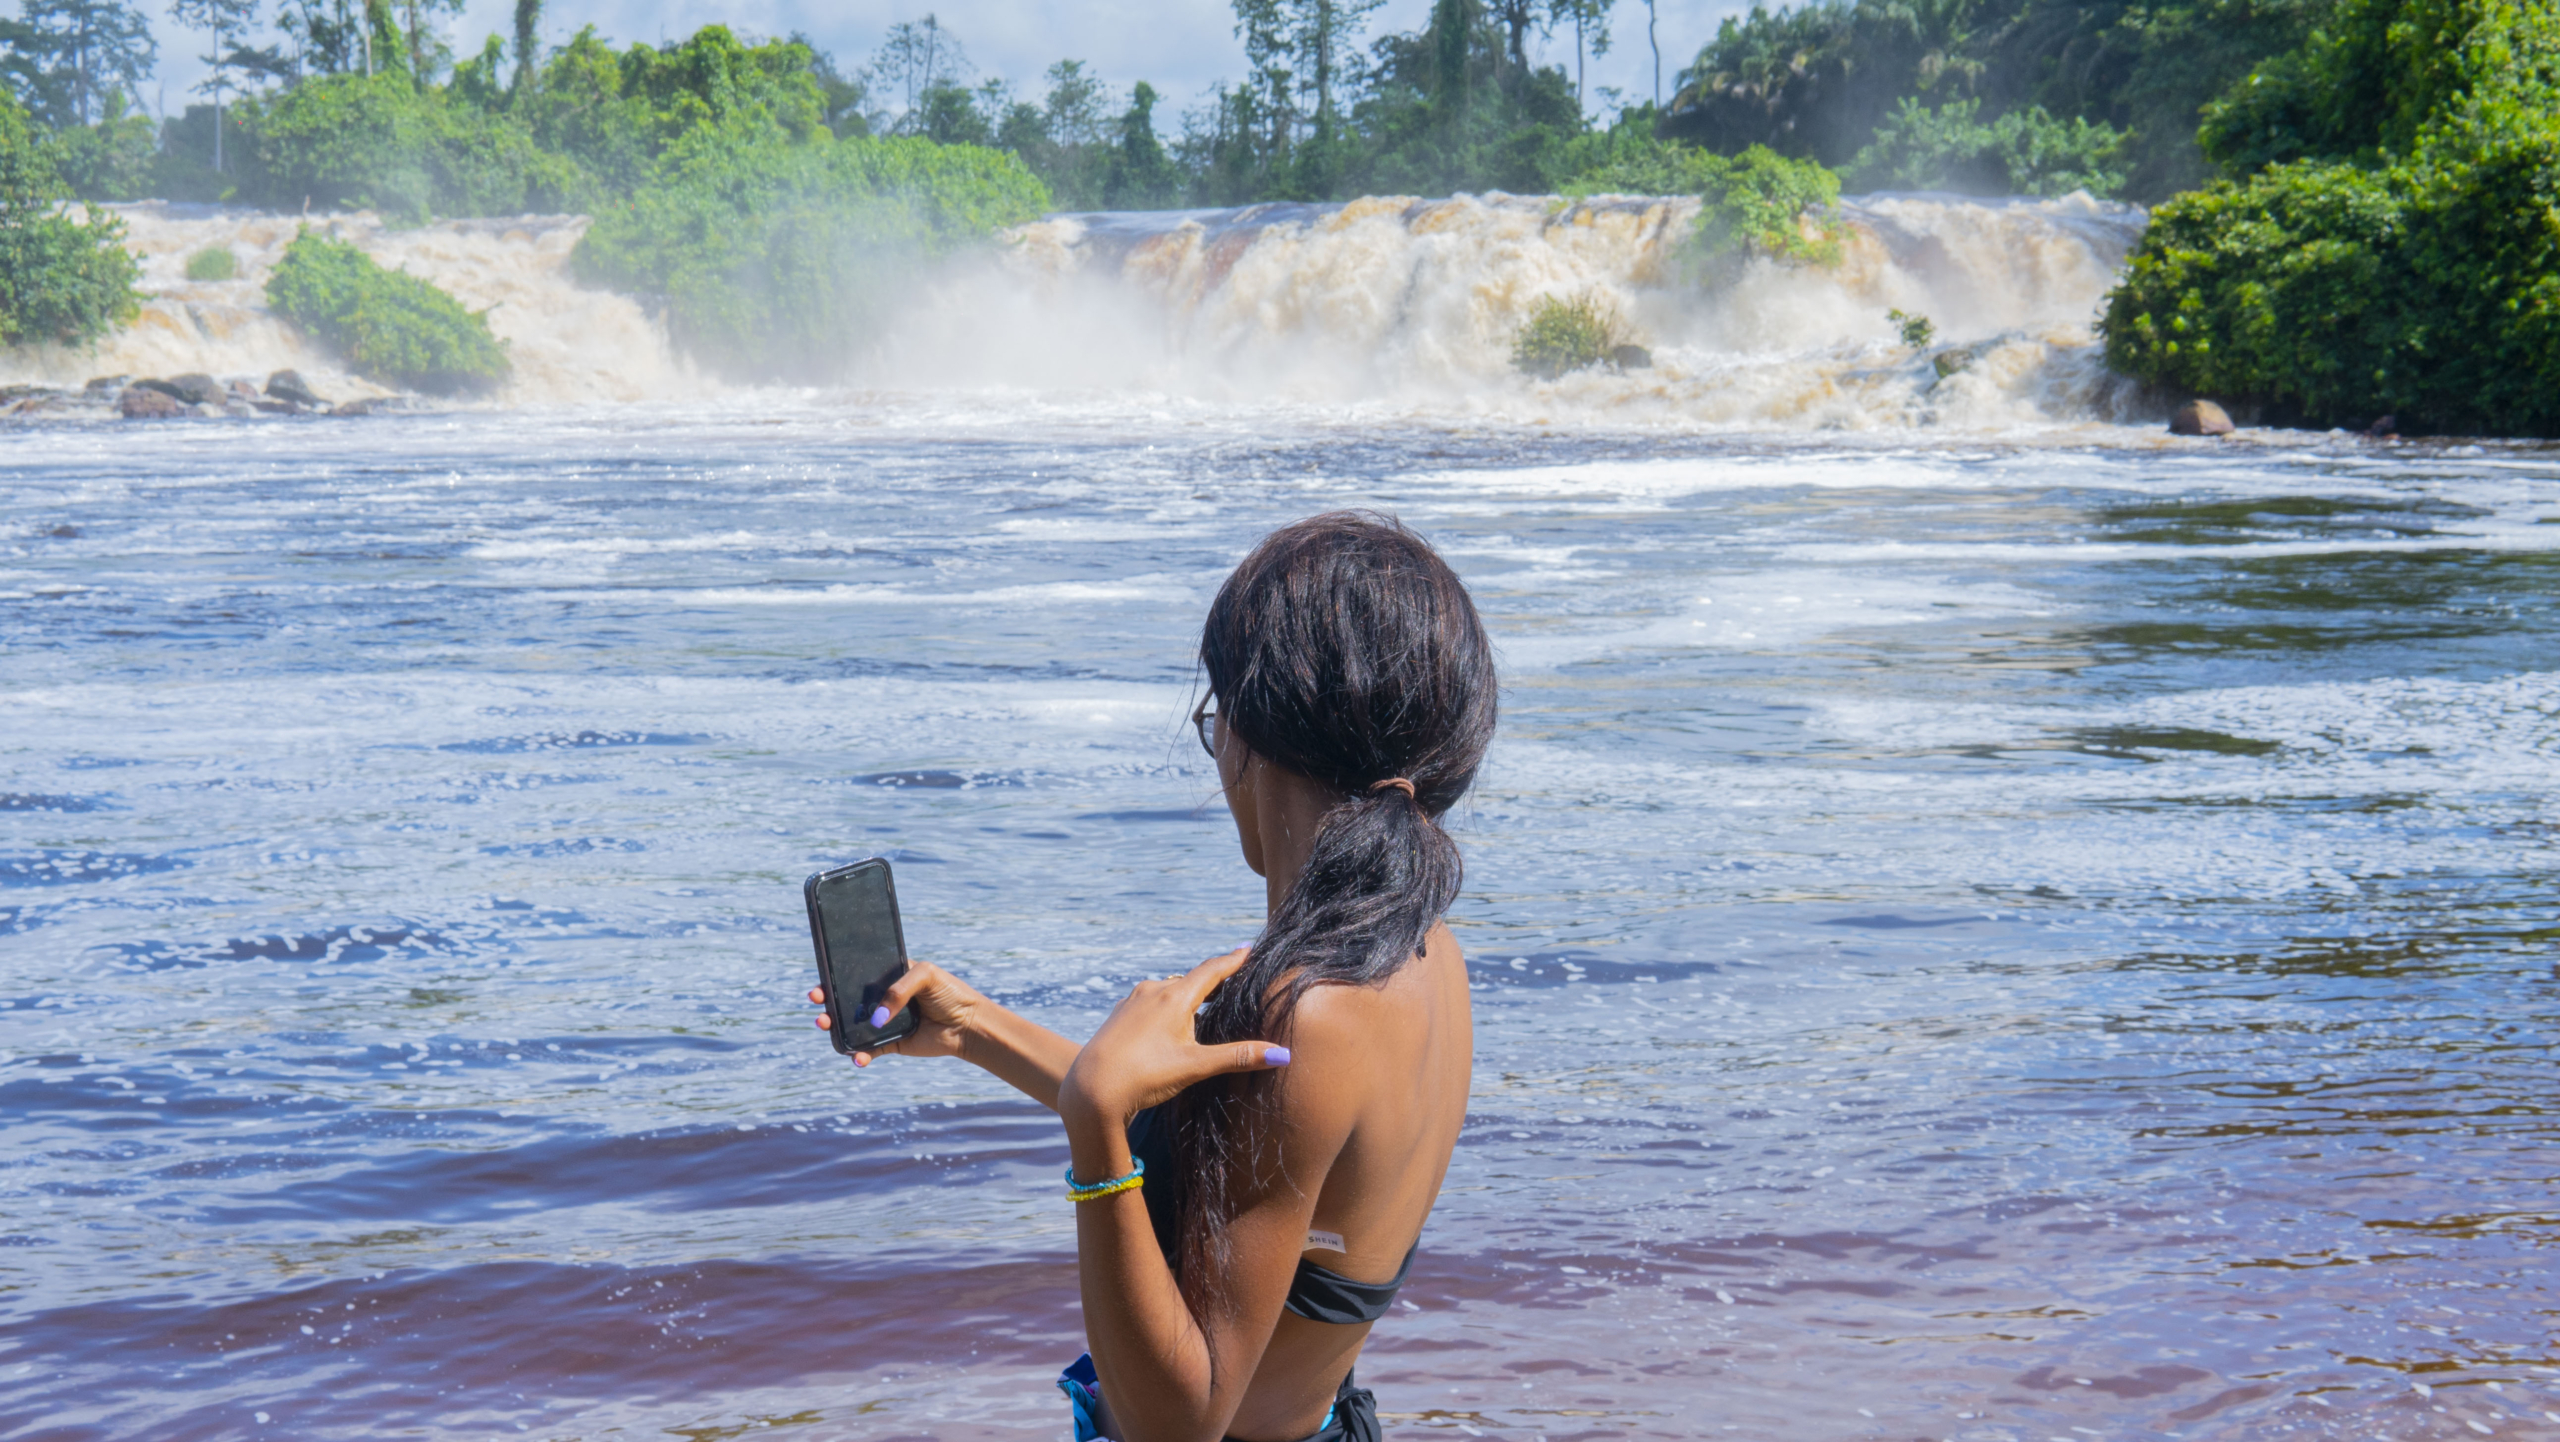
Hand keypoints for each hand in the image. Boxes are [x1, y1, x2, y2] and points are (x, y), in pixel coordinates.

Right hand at [807, 960, 987, 1067]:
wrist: (969, 1024)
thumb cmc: (950, 994)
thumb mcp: (926, 975)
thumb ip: (898, 989)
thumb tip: (876, 1018)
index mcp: (889, 978)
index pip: (857, 975)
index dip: (836, 978)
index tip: (821, 981)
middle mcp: (884, 1000)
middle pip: (848, 1001)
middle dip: (828, 1002)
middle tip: (817, 1003)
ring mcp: (885, 1023)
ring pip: (853, 1026)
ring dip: (836, 1027)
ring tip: (826, 1024)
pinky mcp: (892, 1044)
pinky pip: (869, 1051)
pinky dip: (860, 1054)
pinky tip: (857, 1056)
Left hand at [1057, 947, 1289, 1129]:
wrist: (1090, 1090)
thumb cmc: (1145, 1076)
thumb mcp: (1196, 1066)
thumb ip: (1238, 1057)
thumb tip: (1284, 1055)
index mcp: (1175, 997)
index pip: (1212, 970)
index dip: (1233, 960)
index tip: (1247, 948)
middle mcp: (1153, 990)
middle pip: (1190, 979)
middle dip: (1211, 980)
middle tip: (1231, 978)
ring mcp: (1132, 1002)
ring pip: (1168, 990)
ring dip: (1186, 995)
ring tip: (1201, 1006)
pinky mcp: (1119, 1015)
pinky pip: (1150, 1003)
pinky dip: (1165, 1007)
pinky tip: (1165, 1025)